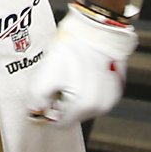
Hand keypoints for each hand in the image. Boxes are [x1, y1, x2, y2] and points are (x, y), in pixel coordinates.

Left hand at [27, 2, 137, 124]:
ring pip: (85, 106)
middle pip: (73, 115)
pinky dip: (88, 88)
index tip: (46, 94)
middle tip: (60, 79)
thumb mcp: (45, 75)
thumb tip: (35, 112)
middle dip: (63, 101)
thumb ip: (36, 100)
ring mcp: (111, 97)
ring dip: (75, 95)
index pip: (59, 123)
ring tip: (72, 73)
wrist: (95, 28)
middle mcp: (100, 106)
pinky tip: (83, 72)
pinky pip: (97, 95)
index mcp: (83, 106)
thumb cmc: (71, 49)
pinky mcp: (116, 87)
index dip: (49, 109)